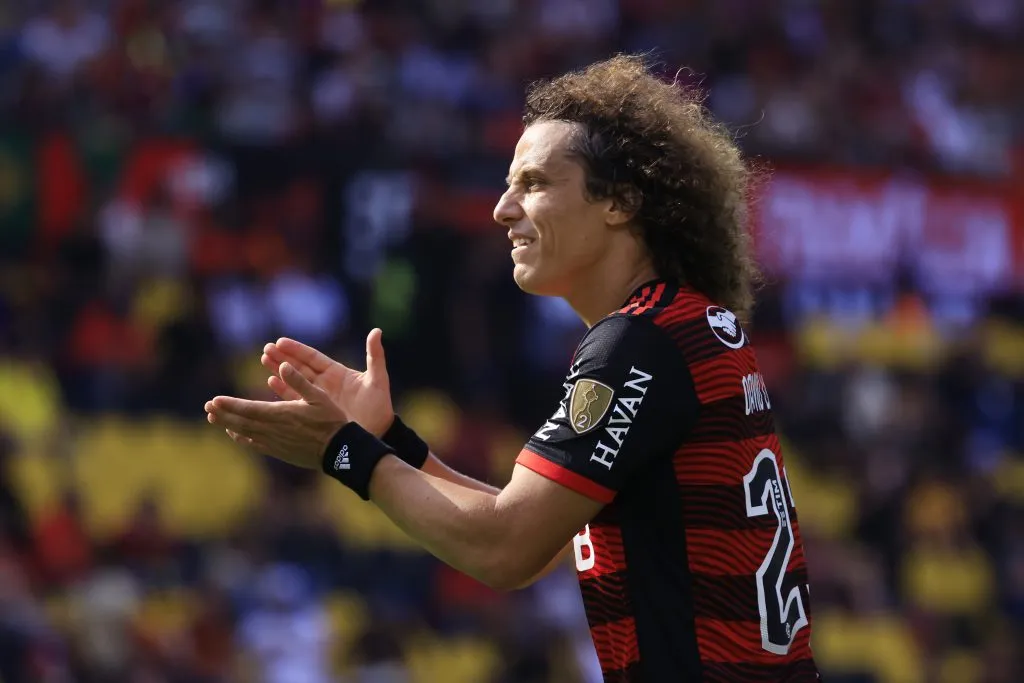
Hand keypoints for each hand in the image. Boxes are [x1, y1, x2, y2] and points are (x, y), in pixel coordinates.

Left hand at [205, 363, 347, 468]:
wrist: (340, 451)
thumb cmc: (332, 421)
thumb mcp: (319, 397)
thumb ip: (299, 381)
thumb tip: (283, 365)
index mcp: (282, 414)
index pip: (249, 409)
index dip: (230, 405)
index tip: (214, 400)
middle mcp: (274, 430)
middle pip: (242, 422)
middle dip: (223, 414)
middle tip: (207, 408)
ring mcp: (275, 442)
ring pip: (245, 433)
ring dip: (228, 424)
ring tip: (214, 418)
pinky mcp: (279, 451)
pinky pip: (255, 444)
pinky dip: (242, 438)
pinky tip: (234, 433)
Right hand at [261, 329, 393, 436]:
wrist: (377, 433)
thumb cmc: (379, 406)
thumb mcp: (377, 379)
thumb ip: (375, 355)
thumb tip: (377, 331)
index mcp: (337, 372)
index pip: (313, 357)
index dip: (297, 350)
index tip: (280, 341)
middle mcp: (324, 383)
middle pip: (299, 366)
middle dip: (283, 357)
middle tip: (266, 349)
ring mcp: (318, 398)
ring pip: (294, 380)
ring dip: (279, 370)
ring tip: (264, 360)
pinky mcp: (314, 412)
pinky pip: (295, 398)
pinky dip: (284, 390)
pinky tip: (271, 382)